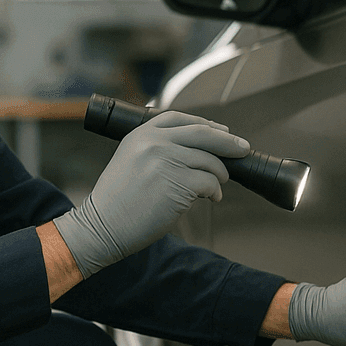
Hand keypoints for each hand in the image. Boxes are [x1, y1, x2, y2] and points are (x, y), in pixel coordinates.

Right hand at [53, 111, 249, 277]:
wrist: (103, 226)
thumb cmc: (117, 201)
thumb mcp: (130, 160)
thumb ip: (156, 148)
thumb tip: (197, 148)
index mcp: (141, 134)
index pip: (181, 119)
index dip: (206, 124)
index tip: (222, 131)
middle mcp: (154, 143)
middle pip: (203, 133)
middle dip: (228, 141)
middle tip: (242, 149)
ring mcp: (167, 161)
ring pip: (210, 161)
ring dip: (219, 175)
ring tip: (214, 188)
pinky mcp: (179, 183)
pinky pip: (210, 182)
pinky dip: (215, 191)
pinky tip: (211, 198)